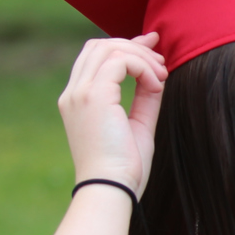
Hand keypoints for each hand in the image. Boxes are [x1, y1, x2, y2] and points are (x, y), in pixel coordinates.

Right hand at [59, 33, 166, 193]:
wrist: (111, 188)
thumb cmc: (124, 167)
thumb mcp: (138, 124)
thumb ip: (144, 97)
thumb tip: (156, 74)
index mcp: (78, 101)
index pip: (96, 58)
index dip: (125, 47)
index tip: (152, 47)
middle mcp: (74, 93)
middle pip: (99, 46)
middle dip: (134, 47)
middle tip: (160, 62)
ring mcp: (80, 93)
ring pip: (109, 48)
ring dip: (141, 57)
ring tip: (161, 76)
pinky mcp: (93, 95)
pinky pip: (120, 61)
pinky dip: (143, 67)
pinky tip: (156, 84)